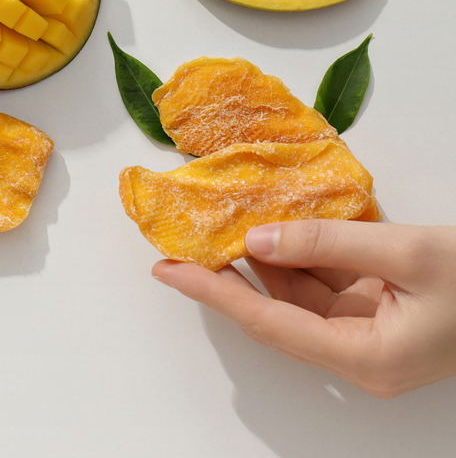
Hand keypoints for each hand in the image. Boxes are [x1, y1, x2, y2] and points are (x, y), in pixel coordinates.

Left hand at [153, 220, 455, 397]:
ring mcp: (371, 330)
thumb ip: (327, 243)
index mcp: (365, 357)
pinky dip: (302, 249)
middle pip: (278, 309)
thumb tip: (259, 236)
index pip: (268, 324)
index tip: (166, 271)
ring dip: (267, 252)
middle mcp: (360, 351)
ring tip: (226, 214)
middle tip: (186, 236)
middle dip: (233, 270)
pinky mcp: (381, 308)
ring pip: (299, 291)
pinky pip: (326, 279)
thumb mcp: (405, 253)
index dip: (213, 293)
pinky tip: (279, 218)